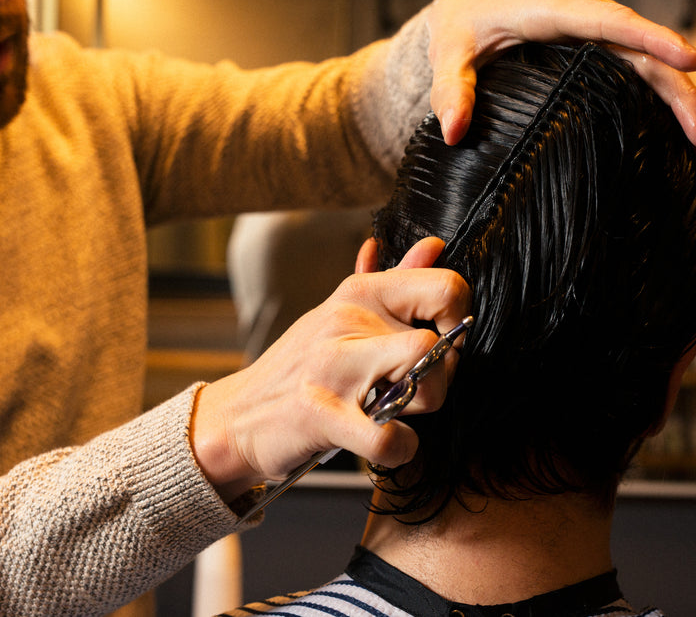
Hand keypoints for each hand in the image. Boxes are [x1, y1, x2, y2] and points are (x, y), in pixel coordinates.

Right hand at [190, 237, 469, 501]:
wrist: (238, 415)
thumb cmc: (301, 366)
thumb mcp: (342, 311)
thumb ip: (394, 279)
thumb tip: (433, 245)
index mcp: (360, 294)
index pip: (445, 287)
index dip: (458, 320)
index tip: (442, 343)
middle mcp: (347, 323)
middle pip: (438, 344)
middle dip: (442, 377)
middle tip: (416, 388)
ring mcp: (334, 369)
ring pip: (425, 388)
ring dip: (419, 415)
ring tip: (392, 414)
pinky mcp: (323, 415)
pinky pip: (390, 440)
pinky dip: (399, 450)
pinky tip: (385, 443)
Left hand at [425, 0, 695, 163]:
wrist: (469, 7)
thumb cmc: (462, 26)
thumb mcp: (449, 53)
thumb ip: (452, 89)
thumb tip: (455, 130)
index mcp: (552, 11)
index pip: (610, 23)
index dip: (652, 39)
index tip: (689, 61)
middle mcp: (585, 22)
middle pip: (644, 54)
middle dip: (680, 94)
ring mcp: (597, 40)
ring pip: (650, 69)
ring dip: (683, 106)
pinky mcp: (599, 58)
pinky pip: (640, 78)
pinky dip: (665, 107)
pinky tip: (687, 141)